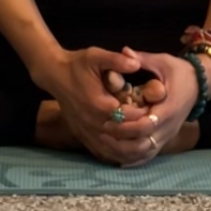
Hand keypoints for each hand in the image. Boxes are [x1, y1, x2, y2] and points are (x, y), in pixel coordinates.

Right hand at [31, 46, 159, 165]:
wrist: (54, 75)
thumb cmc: (77, 65)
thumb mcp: (96, 56)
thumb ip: (117, 60)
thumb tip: (136, 62)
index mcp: (99, 104)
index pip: (127, 116)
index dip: (143, 114)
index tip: (154, 109)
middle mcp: (92, 121)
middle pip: (122, 135)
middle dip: (140, 133)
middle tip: (155, 128)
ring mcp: (86, 131)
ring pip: (111, 149)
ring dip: (130, 149)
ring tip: (147, 145)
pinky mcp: (82, 136)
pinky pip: (100, 152)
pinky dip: (115, 155)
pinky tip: (128, 153)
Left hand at [101, 48, 210, 167]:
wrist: (199, 83)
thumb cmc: (179, 71)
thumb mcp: (162, 62)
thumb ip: (142, 59)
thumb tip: (124, 51)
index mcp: (169, 108)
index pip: (146, 125)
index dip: (126, 123)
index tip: (110, 114)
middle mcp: (169, 126)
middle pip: (142, 144)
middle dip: (120, 139)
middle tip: (102, 128)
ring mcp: (167, 136)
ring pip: (143, 154)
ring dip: (123, 151)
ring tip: (104, 141)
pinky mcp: (164, 140)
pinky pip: (147, 156)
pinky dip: (131, 159)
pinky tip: (115, 155)